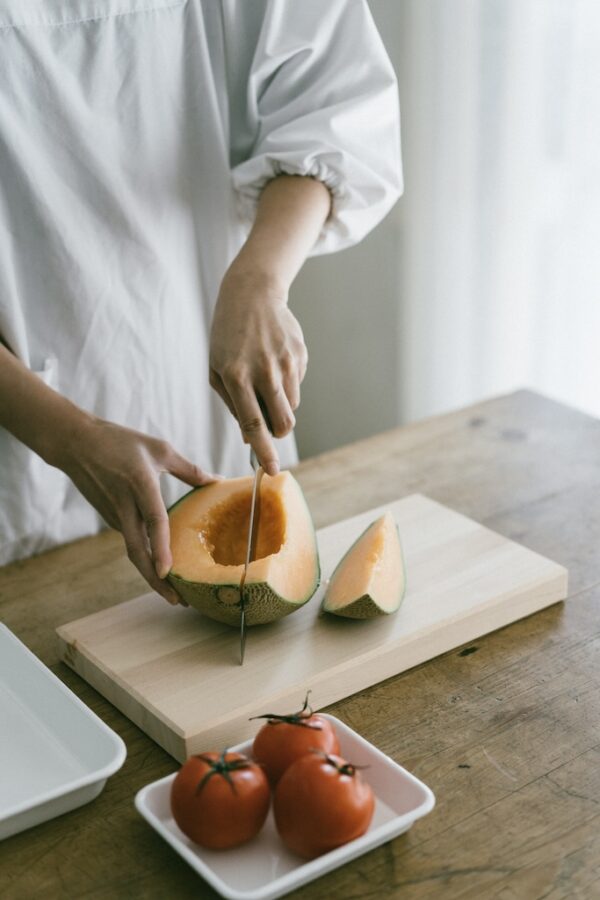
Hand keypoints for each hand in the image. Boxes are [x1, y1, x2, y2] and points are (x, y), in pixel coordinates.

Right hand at [55, 418, 216, 605]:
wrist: (76, 444)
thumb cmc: (120, 442)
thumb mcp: (159, 450)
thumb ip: (189, 470)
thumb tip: (218, 480)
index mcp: (140, 486)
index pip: (153, 522)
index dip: (160, 548)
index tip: (167, 572)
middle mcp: (125, 506)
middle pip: (137, 551)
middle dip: (155, 580)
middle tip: (177, 600)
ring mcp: (115, 515)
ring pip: (134, 550)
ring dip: (152, 573)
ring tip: (176, 592)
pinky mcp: (111, 518)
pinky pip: (132, 540)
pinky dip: (145, 556)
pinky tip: (162, 565)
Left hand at [209, 267, 307, 473]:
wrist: (252, 294)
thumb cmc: (227, 336)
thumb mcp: (217, 369)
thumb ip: (233, 405)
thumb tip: (250, 437)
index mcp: (236, 376)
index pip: (254, 423)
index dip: (264, 450)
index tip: (271, 470)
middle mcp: (263, 370)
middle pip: (283, 422)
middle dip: (279, 433)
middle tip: (270, 425)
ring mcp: (285, 362)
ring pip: (292, 406)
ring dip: (281, 406)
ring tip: (265, 381)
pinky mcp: (300, 355)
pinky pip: (297, 385)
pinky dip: (287, 385)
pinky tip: (274, 362)